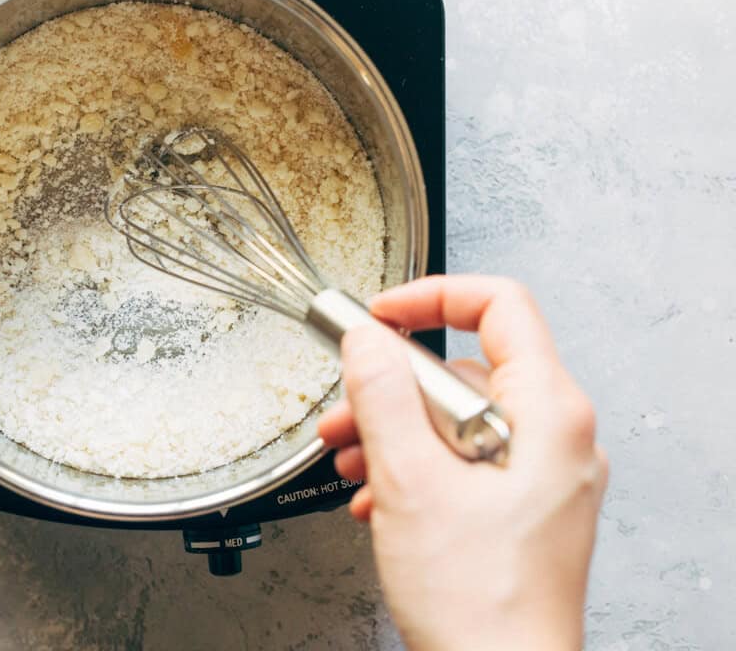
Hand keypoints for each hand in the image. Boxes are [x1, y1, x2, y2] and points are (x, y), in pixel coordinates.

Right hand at [317, 275, 607, 650]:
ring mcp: (540, 476)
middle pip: (464, 368)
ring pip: (455, 420)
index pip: (499, 305)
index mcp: (548, 414)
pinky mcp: (520, 508)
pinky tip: (378, 499)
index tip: (380, 315)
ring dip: (393, 432)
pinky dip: (414, 469)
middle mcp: (554, 438)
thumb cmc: (480, 603)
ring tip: (352, 461)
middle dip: (392, 387)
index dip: (431, 296)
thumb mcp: (410, 480)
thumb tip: (366, 338)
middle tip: (346, 408)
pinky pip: (461, 461)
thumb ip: (383, 395)